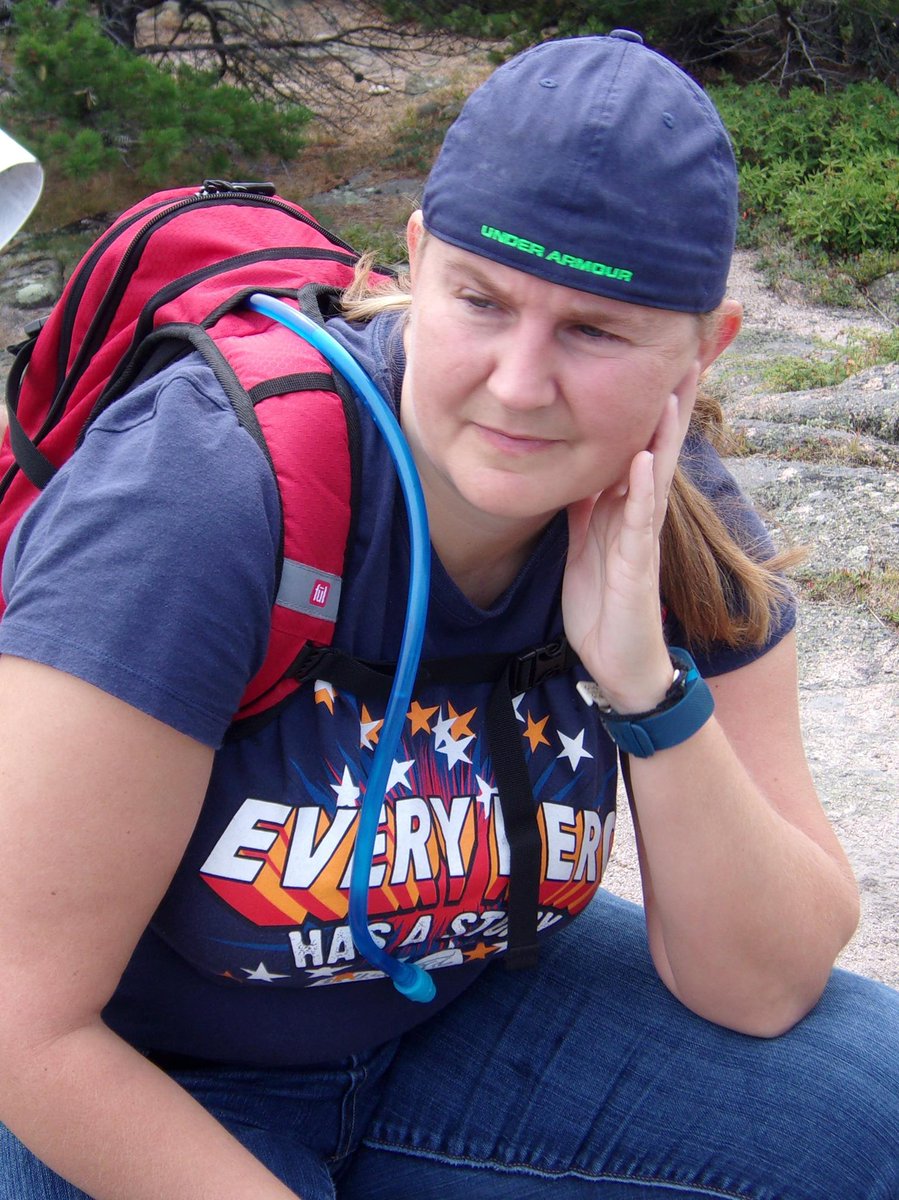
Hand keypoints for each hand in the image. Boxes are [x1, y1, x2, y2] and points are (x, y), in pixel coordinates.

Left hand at [561, 364, 699, 712]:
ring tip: (671, 392)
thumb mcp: (583, 546)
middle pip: (656, 451)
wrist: (617, 664)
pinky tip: (641, 460)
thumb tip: (573, 471)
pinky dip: (640, 490)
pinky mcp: (638, 568)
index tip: (655, 363)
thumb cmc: (604, 606)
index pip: (638, 448)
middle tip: (686, 355)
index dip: (646, 409)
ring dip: (663, 436)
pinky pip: (639, 523)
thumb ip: (583, 509)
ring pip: (656, 478)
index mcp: (622, 511)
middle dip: (670, 406)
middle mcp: (639, 518)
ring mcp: (642, 541)